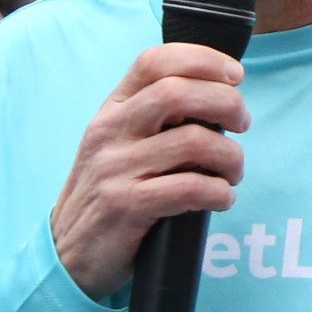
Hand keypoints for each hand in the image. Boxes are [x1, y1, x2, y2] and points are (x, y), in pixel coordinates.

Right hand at [50, 44, 248, 297]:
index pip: (155, 61)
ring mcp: (115, 169)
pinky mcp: (125, 206)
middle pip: (178, 93)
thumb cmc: (112, 192)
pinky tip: (222, 198)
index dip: (203, 59)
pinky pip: (190, 189)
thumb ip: (157, 118)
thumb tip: (219, 95)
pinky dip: (219, 192)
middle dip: (227, 103)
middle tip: (243, 124)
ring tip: (232, 173)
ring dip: (230, 156)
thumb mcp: (121, 144)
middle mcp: (110, 132)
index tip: (234, 75)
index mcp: (112, 109)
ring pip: (193, 142)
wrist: (69, 251)